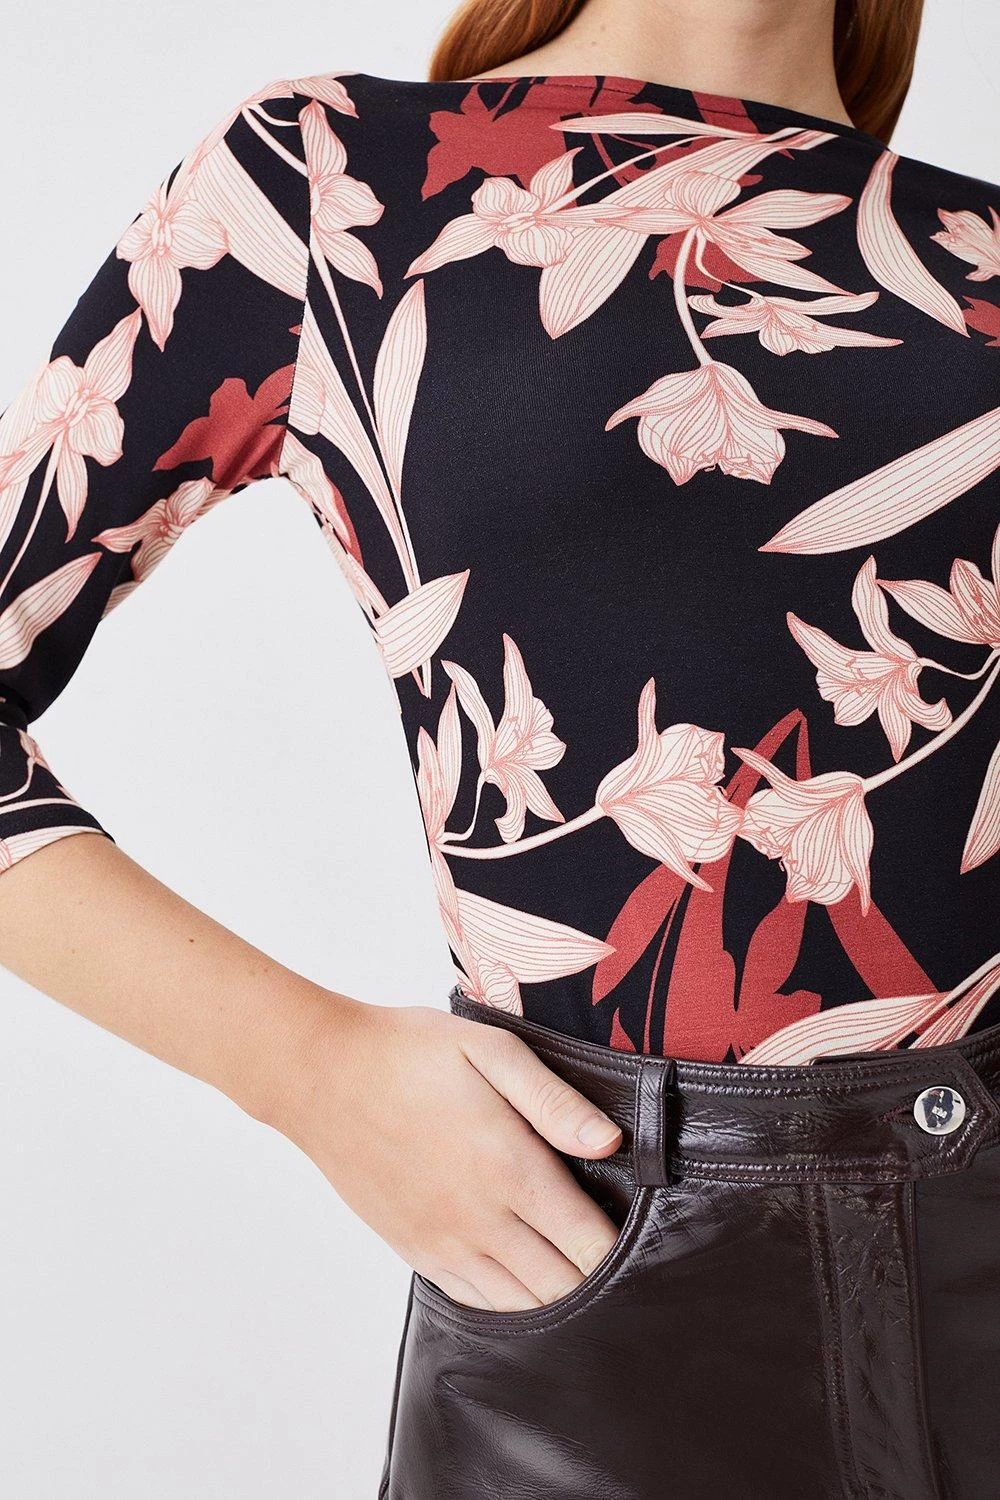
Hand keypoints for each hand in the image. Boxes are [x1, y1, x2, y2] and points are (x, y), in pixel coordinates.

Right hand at [278, 997, 623, 1311]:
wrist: (322, 1075)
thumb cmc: (408, 1052)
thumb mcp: (488, 1050)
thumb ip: (553, 1099)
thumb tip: (611, 1142)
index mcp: (510, 1169)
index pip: (590, 1244)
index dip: (626, 1250)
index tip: (641, 1232)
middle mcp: (480, 1220)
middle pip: (565, 1287)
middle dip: (601, 1280)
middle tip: (618, 1254)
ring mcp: (444, 1243)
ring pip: (522, 1305)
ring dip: (559, 1297)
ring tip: (579, 1270)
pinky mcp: (415, 1250)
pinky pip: (476, 1301)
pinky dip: (512, 1302)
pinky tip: (525, 1278)